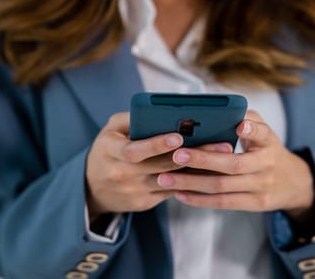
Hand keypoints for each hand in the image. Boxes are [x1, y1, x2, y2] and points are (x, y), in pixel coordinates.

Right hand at [86, 112, 226, 219]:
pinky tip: (210, 171)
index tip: (178, 136)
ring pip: (171, 181)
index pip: (134, 150)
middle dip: (192, 155)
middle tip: (220, 145)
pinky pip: (171, 192)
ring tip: (222, 157)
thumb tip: (161, 110)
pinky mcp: (144, 203)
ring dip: (198, 169)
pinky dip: (190, 181)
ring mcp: (134, 191)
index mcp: (110, 151)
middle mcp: (121, 174)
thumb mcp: (110, 130)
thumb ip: (131, 119)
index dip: (156, 144)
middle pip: (161, 165)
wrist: (92, 188)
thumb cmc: (106, 151)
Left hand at [157, 111, 314, 218]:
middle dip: (203, 160)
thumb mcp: (264, 131)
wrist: (295, 183)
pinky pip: (223, 202)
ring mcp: (260, 186)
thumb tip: (218, 110)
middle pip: (233, 164)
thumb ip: (245, 119)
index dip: (252, 129)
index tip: (240, 125)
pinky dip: (200, 199)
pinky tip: (179, 193)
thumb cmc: (266, 150)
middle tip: (177, 155)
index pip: (263, 133)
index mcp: (268, 142)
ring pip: (222, 186)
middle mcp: (265, 165)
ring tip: (166, 178)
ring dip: (192, 182)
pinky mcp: (255, 204)